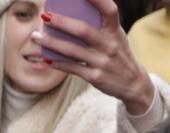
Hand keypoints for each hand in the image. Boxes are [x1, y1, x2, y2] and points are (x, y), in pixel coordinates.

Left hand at [35, 0, 154, 116]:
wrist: (133, 84)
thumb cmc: (118, 53)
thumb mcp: (116, 36)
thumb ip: (100, 25)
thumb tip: (70, 13)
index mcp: (115, 31)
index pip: (109, 10)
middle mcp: (110, 45)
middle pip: (83, 30)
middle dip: (62, 22)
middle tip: (45, 15)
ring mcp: (102, 62)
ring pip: (72, 51)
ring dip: (51, 43)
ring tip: (35, 37)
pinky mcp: (96, 77)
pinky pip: (72, 68)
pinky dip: (58, 63)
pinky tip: (46, 58)